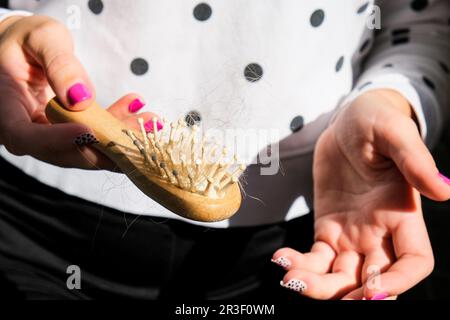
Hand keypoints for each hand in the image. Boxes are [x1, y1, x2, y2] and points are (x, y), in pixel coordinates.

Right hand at [0, 15, 156, 168]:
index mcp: (5, 109)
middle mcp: (26, 131)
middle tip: (141, 131)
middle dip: (106, 144)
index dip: (57, 140)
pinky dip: (118, 128)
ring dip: (121, 138)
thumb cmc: (27, 39)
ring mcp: (48, 137)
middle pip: (64, 151)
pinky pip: (95, 138)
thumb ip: (60, 64)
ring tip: (150, 121)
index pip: (26, 137)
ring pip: (86, 149)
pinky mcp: (67, 134)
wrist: (25, 49)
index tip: (89, 130)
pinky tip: (139, 112)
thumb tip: (82, 97)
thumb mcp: (42, 38)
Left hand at [272, 89, 449, 298]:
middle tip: (316, 289)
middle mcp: (380, 231)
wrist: (346, 121)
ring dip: (318, 286)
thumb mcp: (394, 133)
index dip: (400, 282)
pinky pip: (315, 256)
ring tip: (292, 279)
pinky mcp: (328, 227)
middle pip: (372, 279)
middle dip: (350, 295)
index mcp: (402, 214)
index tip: (374, 290)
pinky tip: (282, 259)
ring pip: (340, 275)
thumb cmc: (375, 121)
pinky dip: (300, 264)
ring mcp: (352, 233)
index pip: (413, 261)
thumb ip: (414, 161)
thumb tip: (444, 190)